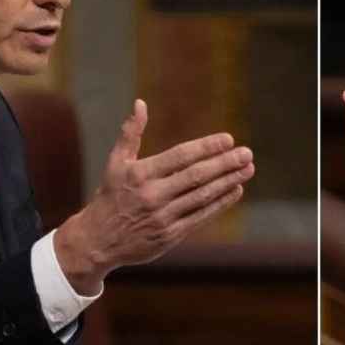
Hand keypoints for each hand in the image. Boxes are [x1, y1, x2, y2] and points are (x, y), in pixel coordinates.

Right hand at [55, 100, 253, 293]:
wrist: (97, 241)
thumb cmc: (110, 197)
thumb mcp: (115, 163)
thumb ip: (130, 133)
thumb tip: (140, 103)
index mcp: (140, 174)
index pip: (181, 156)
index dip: (206, 147)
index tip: (228, 139)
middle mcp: (152, 195)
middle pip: (196, 176)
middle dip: (225, 163)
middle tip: (247, 153)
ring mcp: (163, 217)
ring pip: (202, 196)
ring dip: (228, 181)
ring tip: (247, 169)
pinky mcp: (170, 235)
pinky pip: (201, 216)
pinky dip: (221, 203)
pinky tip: (235, 189)